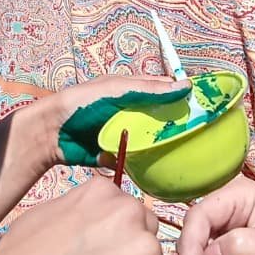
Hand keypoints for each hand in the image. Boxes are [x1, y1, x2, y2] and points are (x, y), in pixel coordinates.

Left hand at [11, 76, 188, 170]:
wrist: (51, 133)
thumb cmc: (83, 104)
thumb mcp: (117, 91)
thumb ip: (149, 90)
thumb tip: (185, 86)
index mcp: (131, 92)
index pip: (164, 92)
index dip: (182, 98)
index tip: (204, 106)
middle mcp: (130, 112)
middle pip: (160, 118)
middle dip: (175, 126)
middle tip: (197, 134)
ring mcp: (123, 134)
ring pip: (150, 140)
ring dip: (161, 146)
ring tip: (181, 153)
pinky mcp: (115, 153)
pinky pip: (135, 159)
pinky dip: (143, 163)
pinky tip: (158, 168)